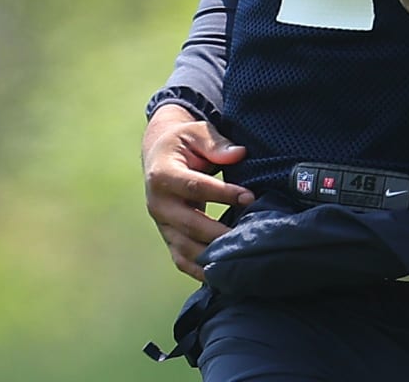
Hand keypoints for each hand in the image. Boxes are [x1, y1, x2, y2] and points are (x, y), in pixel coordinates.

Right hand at [142, 104, 254, 279]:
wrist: (158, 156)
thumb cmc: (184, 143)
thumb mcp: (197, 133)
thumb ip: (217, 144)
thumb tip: (239, 154)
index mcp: (162, 175)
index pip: (195, 187)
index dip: (223, 193)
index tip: (250, 197)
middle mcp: (158, 204)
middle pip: (190, 224)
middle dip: (221, 230)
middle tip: (250, 233)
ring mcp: (161, 225)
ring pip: (185, 248)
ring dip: (213, 255)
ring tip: (241, 256)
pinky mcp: (168, 238)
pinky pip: (182, 260)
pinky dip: (201, 271)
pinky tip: (223, 275)